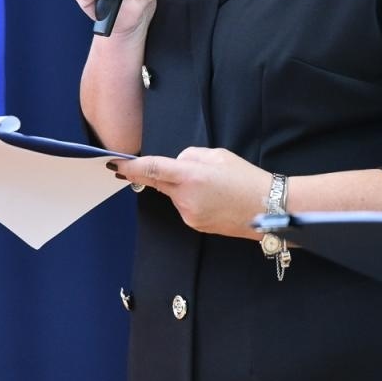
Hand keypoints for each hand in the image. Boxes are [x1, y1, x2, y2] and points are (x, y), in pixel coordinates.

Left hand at [120, 147, 268, 238]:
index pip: (151, 169)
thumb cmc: (246, 178)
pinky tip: (213, 198)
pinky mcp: (194, 224)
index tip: (114, 165)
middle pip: (157, 182)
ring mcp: (188, 214)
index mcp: (190, 175)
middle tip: (155, 170)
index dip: (130, 167)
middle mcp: (185, 197)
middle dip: (153, 174)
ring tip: (212, 186)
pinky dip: (191, 199)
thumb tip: (176, 162)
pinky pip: (184, 206)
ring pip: (173, 194)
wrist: (267, 208)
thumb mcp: (218, 155)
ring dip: (181, 187)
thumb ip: (190, 156)